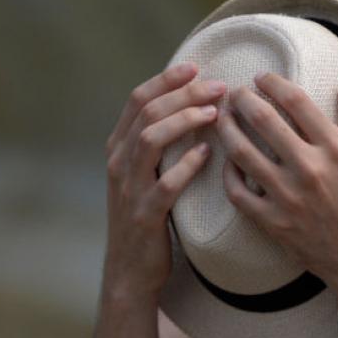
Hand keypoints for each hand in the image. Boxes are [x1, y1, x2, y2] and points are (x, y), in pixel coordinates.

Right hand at [102, 63, 226, 299]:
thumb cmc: (148, 219)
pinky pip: (164, 185)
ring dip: (184, 121)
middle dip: (183, 93)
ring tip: (216, 113)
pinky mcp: (144, 216)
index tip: (197, 66)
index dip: (167, 79)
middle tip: (218, 86)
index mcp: (119, 148)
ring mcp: (128, 189)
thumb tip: (192, 107)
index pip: (138, 99)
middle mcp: (119, 163)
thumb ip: (160, 144)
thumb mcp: (146, 175)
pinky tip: (207, 154)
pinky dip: (186, 166)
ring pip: (150, 140)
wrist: (130, 270)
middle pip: (146, 112)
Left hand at [218, 74, 337, 320]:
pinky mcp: (272, 221)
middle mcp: (309, 169)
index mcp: (336, 149)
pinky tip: (227, 162)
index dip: (273, 83)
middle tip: (234, 93)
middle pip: (264, 120)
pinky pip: (238, 192)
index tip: (261, 78)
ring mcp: (287, 196)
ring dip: (227, 129)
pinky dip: (227, 174)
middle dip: (243, 99)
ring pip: (242, 152)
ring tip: (222, 119)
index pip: (296, 102)